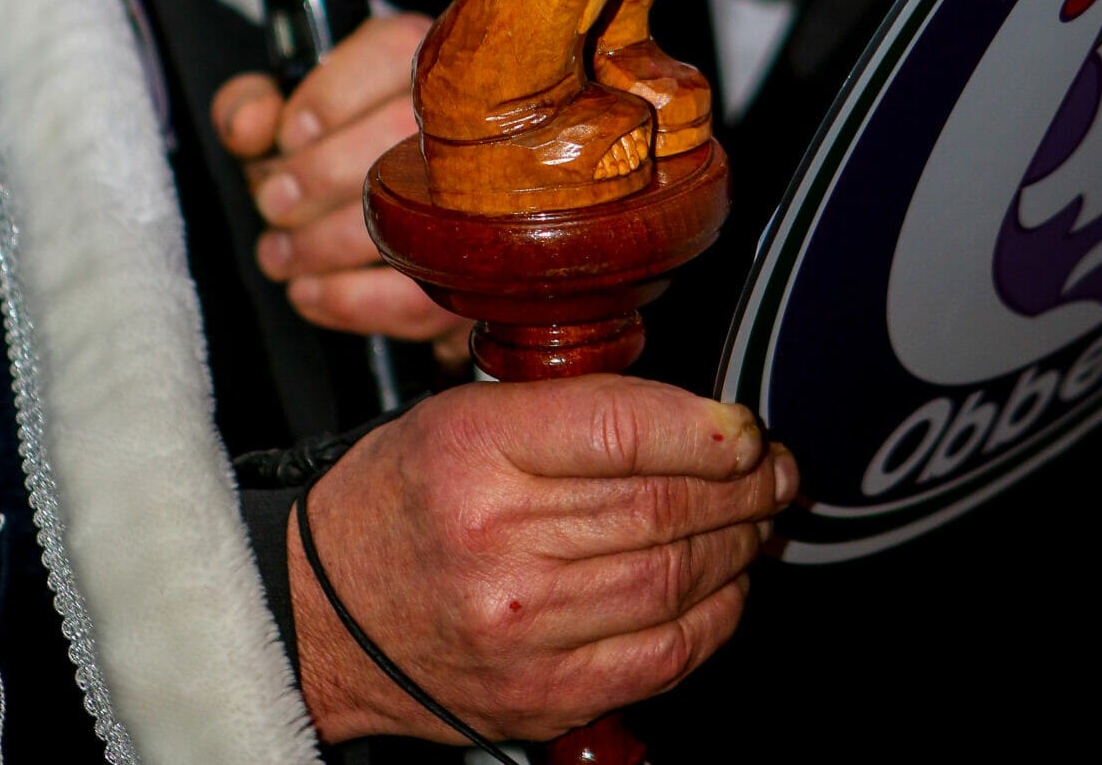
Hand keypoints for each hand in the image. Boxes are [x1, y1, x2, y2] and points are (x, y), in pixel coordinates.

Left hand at [212, 13, 471, 361]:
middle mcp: (471, 117)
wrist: (408, 191)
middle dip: (317, 179)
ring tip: (279, 253)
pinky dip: (353, 302)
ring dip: (325, 246)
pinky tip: (310, 292)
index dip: (328, 99)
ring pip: (417, 217)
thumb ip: (252, 104)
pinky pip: (424, 298)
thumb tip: (248, 129)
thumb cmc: (344, 145)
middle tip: (272, 203)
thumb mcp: (290, 108)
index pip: (392, 53)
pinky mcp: (480, 272)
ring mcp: (488, 198)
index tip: (286, 136)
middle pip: (401, 137)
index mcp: (427, 57)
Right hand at [290, 374, 798, 744]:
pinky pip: (662, 654)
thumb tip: (688, 412)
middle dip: (743, 486)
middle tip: (774, 467)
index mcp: (474, 451)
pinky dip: (713, 617)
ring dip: (739, 545)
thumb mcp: (459, 412)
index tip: (745, 425)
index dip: (706, 427)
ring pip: (674, 579)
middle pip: (661, 508)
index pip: (622, 430)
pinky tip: (727, 584)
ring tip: (759, 517)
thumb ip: (565, 406)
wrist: (327, 613)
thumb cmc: (401, 496)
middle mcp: (497, 541)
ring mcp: (523, 629)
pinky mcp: (543, 694)